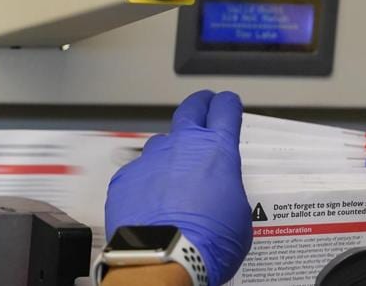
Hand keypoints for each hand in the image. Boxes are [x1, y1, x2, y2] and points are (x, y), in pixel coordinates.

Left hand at [105, 90, 252, 285]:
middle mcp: (182, 146)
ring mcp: (150, 160)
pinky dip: (147, 182)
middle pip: (190, 109)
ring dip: (171, 154)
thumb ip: (228, 190)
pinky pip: (139, 173)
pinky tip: (153, 203)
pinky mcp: (125, 178)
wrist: (164, 260)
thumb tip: (221, 194)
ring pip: (162, 144)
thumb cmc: (206, 243)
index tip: (227, 104)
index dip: (228, 104)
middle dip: (199, 104)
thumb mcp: (239, 215)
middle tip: (203, 105)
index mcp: (216, 150)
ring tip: (175, 178)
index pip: (225, 109)